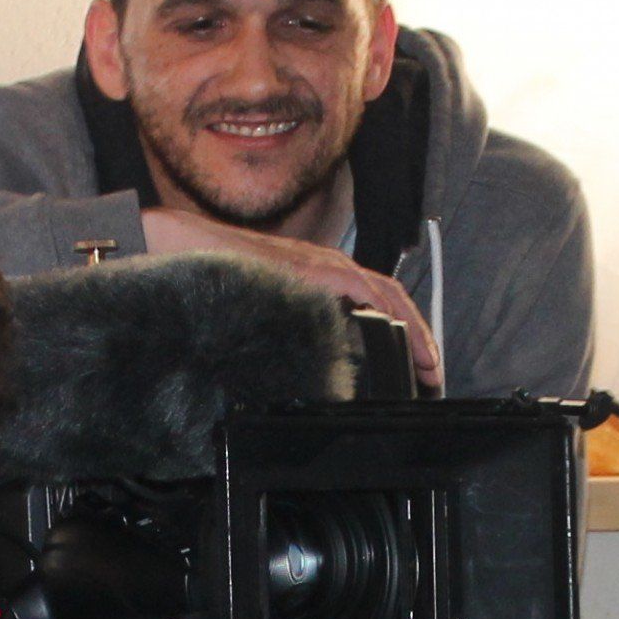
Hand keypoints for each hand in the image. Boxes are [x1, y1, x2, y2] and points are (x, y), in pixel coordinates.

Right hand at [139, 206, 443, 390]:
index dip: (405, 330)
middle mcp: (328, 265)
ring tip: (428, 363)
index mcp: (319, 275)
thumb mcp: (263, 307)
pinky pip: (361, 289)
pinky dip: (387, 313)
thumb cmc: (215, 275)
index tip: (418, 365)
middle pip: (392, 297)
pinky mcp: (310, 268)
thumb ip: (289, 324)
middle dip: (420, 335)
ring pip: (386, 293)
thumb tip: (302, 359)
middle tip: (434, 371)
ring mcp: (321, 263)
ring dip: (414, 329)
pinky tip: (398, 335)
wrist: (183, 246)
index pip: (376, 301)